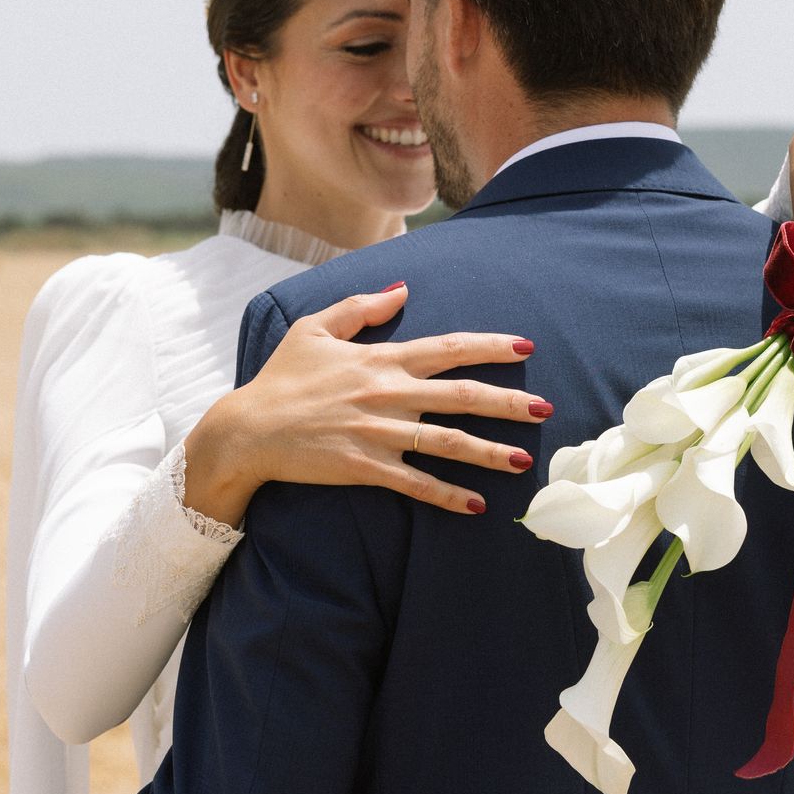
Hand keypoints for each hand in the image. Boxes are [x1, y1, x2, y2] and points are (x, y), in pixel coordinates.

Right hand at [182, 283, 551, 521]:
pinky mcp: (365, 468)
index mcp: (381, 359)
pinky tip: (476, 505)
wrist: (246, 430)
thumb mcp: (315, 328)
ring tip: (525, 462)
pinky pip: (415, 484)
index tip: (526, 347)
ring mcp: (378, 433)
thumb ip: (362, 307)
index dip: (491, 346)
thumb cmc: (281, 378)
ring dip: (489, 453)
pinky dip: (447, 496)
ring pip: (447, 443)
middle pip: (461, 396)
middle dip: (508, 402)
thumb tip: (402, 288)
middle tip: (546, 408)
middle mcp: (387, 394)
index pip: (448, 348)